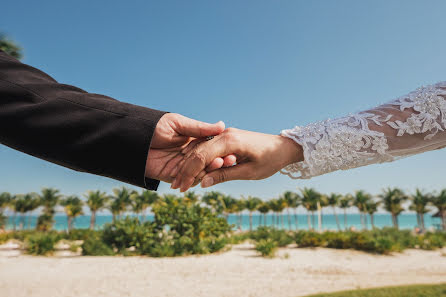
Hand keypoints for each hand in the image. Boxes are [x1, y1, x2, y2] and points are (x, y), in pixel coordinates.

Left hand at [145, 113, 235, 183]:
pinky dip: (198, 178)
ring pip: (201, 171)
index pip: (211, 147)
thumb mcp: (178, 123)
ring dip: (211, 169)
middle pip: (208, 160)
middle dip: (220, 160)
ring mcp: (181, 166)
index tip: (233, 150)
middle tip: (232, 159)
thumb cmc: (152, 126)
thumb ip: (199, 128)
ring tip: (221, 164)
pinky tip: (207, 175)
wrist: (130, 140)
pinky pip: (188, 180)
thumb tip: (222, 125)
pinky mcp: (172, 176)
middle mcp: (188, 154)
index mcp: (191, 140)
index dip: (222, 149)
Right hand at [172, 128, 303, 191]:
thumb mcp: (249, 172)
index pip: (202, 156)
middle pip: (198, 152)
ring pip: (200, 149)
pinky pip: (208, 148)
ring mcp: (225, 134)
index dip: (190, 172)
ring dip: (190, 165)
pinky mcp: (227, 138)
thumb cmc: (270, 160)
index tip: (182, 187)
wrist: (284, 147)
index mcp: (230, 141)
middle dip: (186, 170)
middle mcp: (225, 134)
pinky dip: (199, 159)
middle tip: (176, 187)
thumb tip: (202, 183)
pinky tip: (192, 171)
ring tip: (180, 181)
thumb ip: (225, 175)